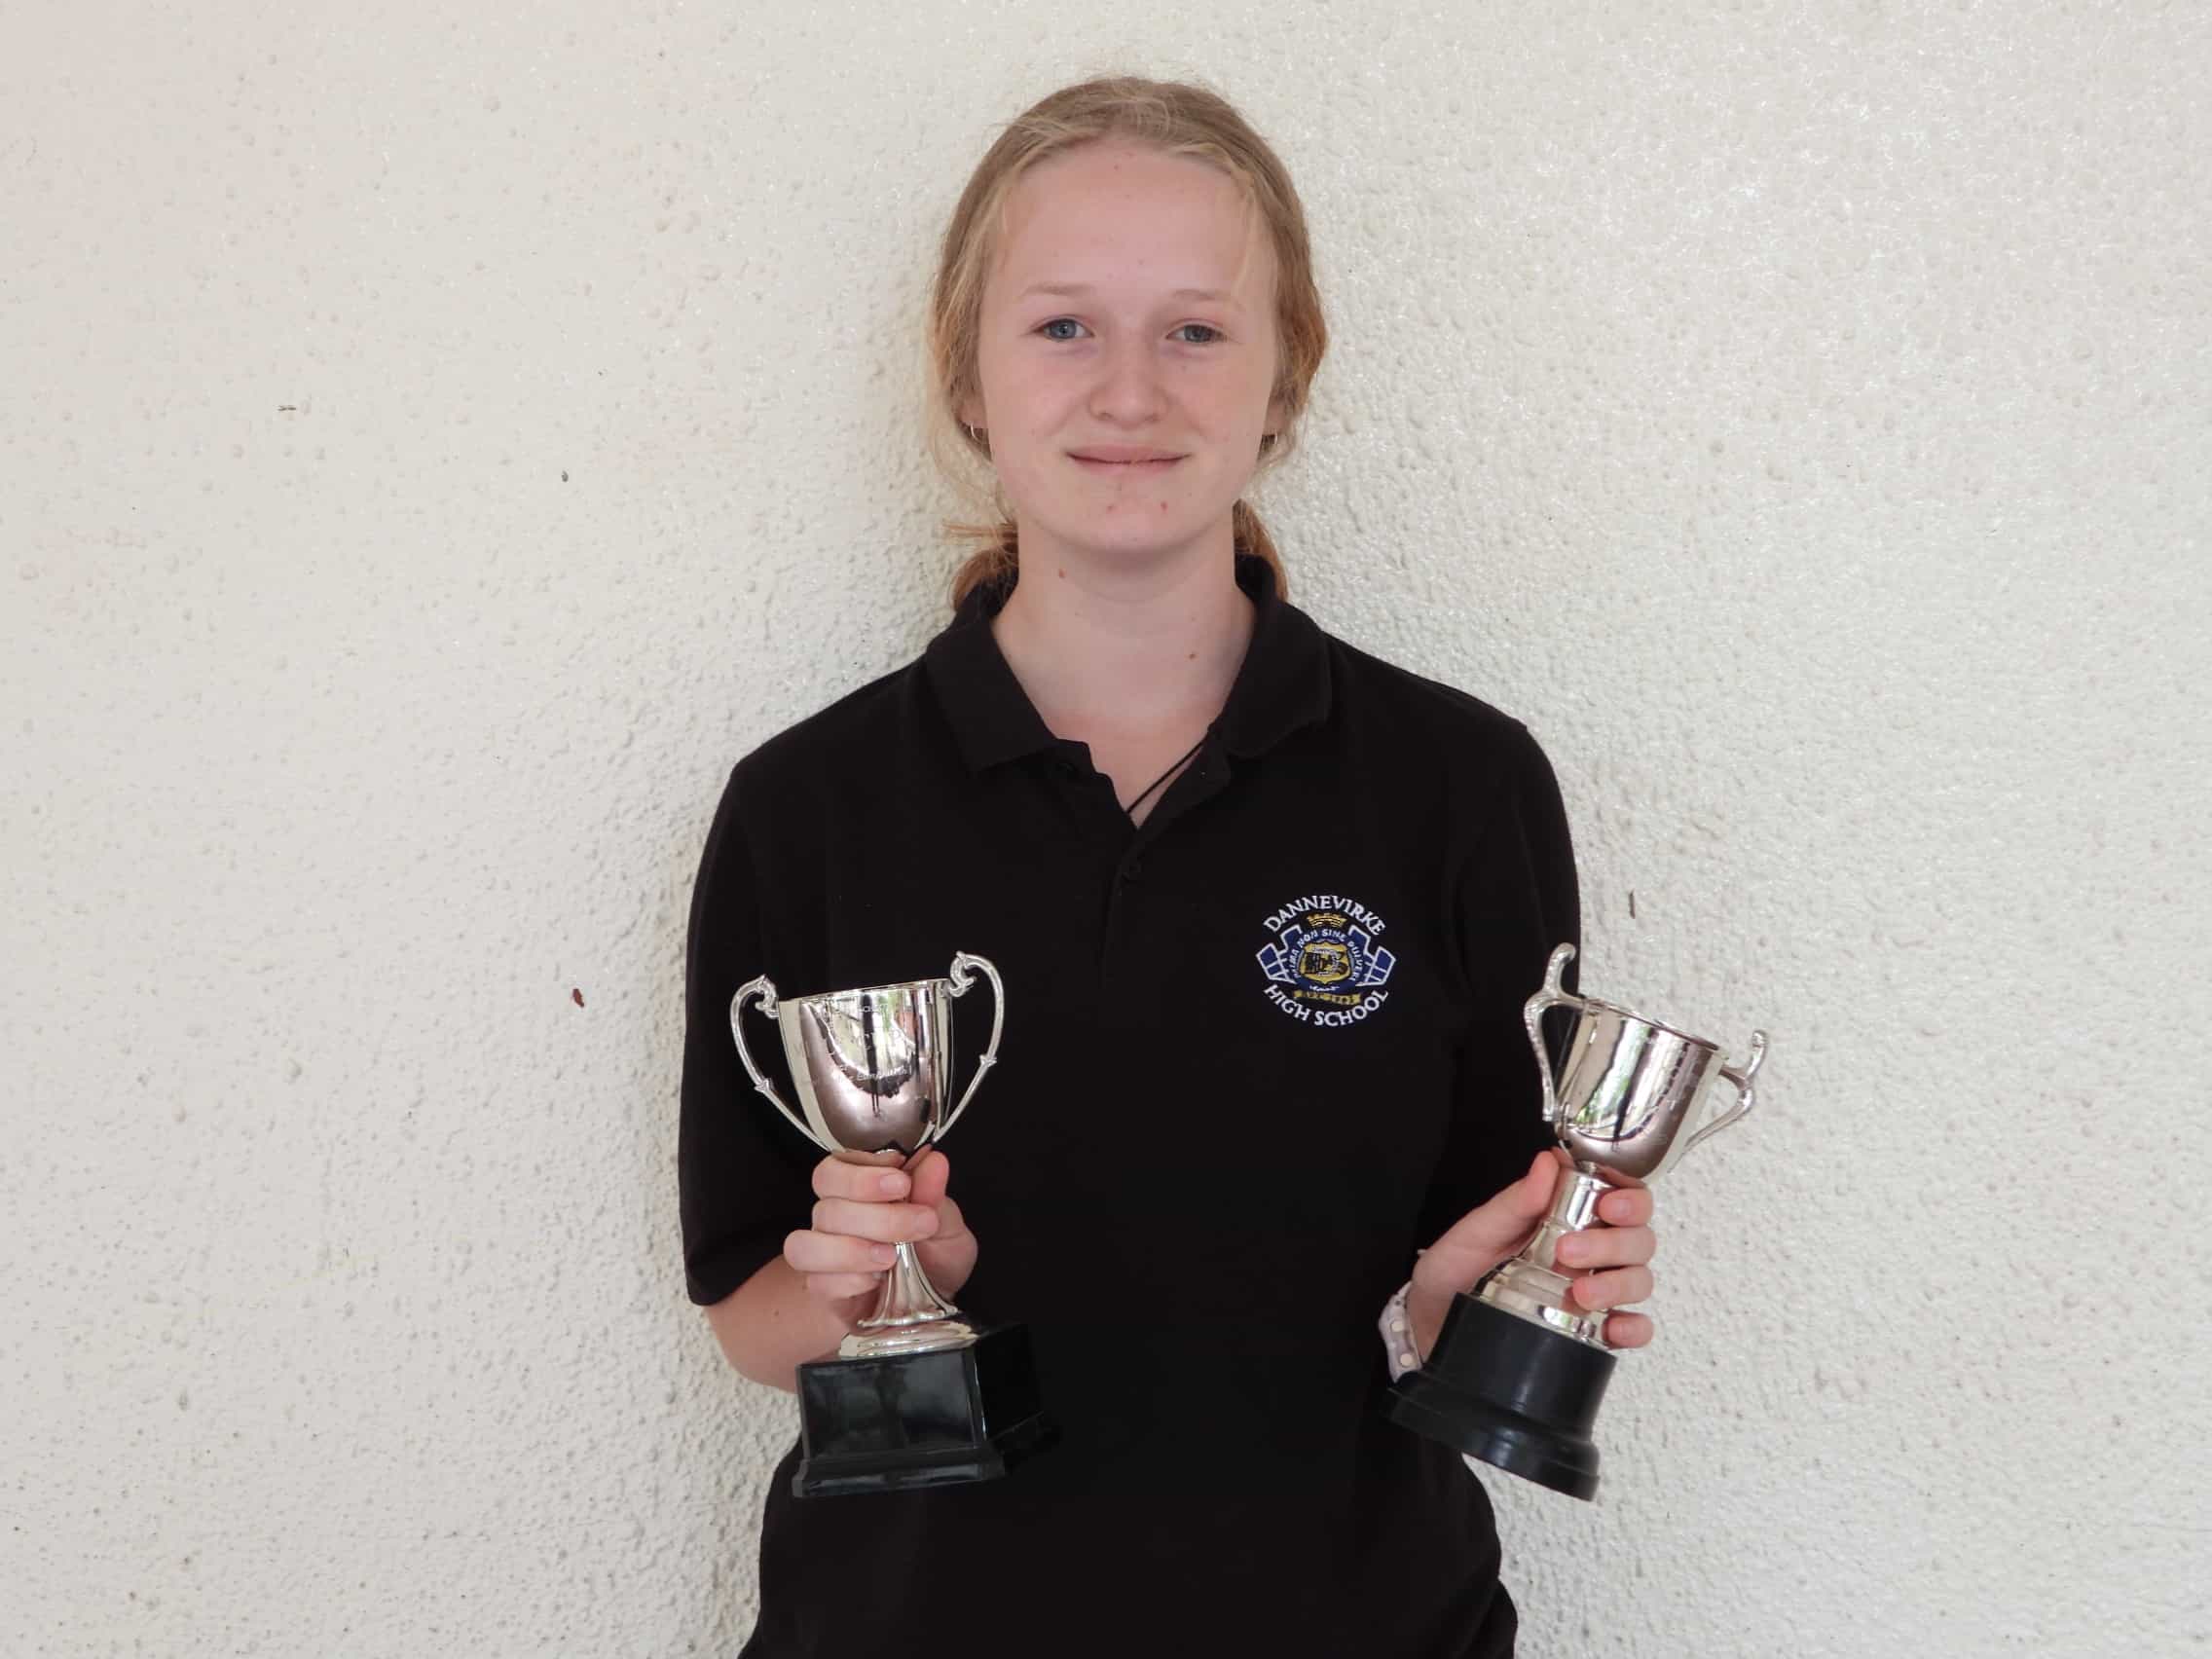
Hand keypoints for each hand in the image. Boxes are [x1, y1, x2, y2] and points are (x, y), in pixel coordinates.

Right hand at [781, 1147, 976, 1324]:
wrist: (929, 1308)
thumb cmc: (933, 1257)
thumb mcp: (947, 1225)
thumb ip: (935, 1196)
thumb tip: (934, 1161)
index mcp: (859, 1189)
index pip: (836, 1168)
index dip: (863, 1174)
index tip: (902, 1181)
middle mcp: (834, 1217)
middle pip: (827, 1206)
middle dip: (876, 1215)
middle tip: (919, 1223)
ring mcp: (824, 1254)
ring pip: (807, 1243)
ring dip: (851, 1249)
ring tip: (890, 1257)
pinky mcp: (823, 1289)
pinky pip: (818, 1281)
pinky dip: (848, 1280)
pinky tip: (875, 1281)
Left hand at [1404, 1146, 1656, 1362]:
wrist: (1432, 1322)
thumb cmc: (1455, 1272)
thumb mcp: (1476, 1231)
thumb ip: (1514, 1202)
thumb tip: (1547, 1162)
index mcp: (1566, 1219)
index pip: (1621, 1198)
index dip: (1630, 1197)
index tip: (1608, 1203)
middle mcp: (1588, 1254)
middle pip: (1638, 1239)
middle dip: (1614, 1243)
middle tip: (1569, 1251)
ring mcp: (1592, 1292)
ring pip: (1640, 1280)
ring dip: (1620, 1283)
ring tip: (1580, 1293)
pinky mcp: (1589, 1331)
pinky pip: (1633, 1329)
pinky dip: (1634, 1328)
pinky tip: (1612, 1328)